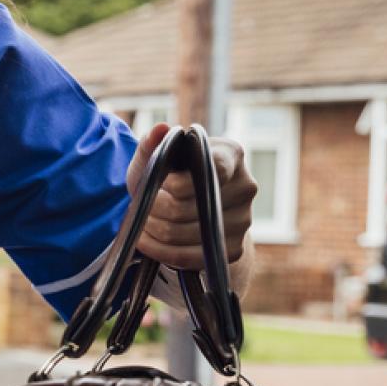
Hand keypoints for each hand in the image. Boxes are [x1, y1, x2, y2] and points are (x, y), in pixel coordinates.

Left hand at [124, 122, 257, 268]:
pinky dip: (158, 250)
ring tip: (141, 221)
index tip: (159, 183)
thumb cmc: (172, 176)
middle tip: (141, 205)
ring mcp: (244, 220)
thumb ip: (152, 144)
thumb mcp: (158, 158)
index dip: (175, 182)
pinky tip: (145, 240)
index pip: (209, 169)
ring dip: (152, 229)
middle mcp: (245, 186)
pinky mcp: (234, 249)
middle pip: (186, 206)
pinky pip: (188, 256)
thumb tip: (161, 129)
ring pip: (182, 232)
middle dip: (153, 208)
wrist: (192, 210)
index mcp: (232, 155)